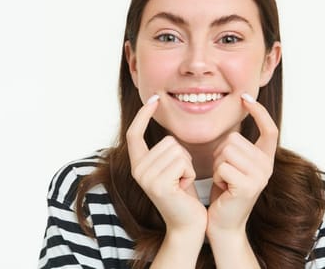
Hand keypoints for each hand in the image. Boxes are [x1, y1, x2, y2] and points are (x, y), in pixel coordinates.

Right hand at [127, 95, 206, 233]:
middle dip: (183, 157)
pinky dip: (190, 173)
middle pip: (168, 141)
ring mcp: (146, 178)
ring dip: (188, 166)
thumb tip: (171, 131)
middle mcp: (138, 170)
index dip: (143, 115)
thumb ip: (167, 151)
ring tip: (182, 184)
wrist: (188, 224)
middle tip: (180, 179)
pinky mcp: (159, 185)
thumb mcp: (173, 168)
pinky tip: (184, 189)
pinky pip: (182, 162)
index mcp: (138, 165)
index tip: (154, 99)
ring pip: (177, 150)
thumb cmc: (184, 195)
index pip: (135, 133)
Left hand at [207, 93, 277, 234]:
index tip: (245, 97)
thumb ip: (236, 147)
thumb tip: (230, 123)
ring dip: (217, 165)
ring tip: (224, 181)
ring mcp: (261, 176)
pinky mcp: (249, 186)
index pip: (270, 129)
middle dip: (220, 154)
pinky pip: (222, 166)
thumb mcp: (232, 164)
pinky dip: (216, 176)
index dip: (259, 112)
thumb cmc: (225, 193)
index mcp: (266, 159)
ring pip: (226, 151)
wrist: (224, 224)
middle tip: (224, 174)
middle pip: (235, 139)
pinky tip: (223, 189)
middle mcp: (268, 166)